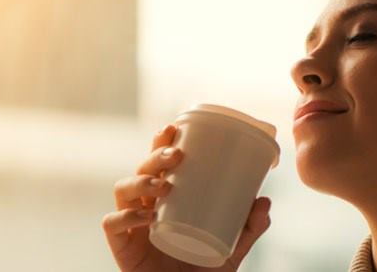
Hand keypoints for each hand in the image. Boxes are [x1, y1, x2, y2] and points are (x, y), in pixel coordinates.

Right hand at [102, 124, 271, 271]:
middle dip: (155, 156)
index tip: (174, 128)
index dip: (161, 142)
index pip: (159, 163)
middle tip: (176, 155)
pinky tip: (145, 215)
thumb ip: (248, 228)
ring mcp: (131, 225)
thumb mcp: (231, 249)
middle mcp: (145, 206)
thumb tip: (264, 201)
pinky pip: (112, 223)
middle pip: (141, 169)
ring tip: (162, 185)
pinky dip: (125, 215)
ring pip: (123, 189)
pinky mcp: (121, 246)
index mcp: (166, 200)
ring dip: (140, 181)